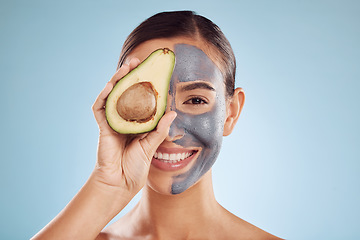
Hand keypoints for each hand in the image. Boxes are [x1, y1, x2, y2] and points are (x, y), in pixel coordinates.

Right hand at [92, 58, 175, 194]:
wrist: (120, 183)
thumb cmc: (136, 166)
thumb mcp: (151, 145)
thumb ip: (160, 129)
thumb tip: (173, 112)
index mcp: (136, 122)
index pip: (139, 98)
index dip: (143, 84)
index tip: (152, 71)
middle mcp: (123, 119)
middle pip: (124, 92)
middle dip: (129, 76)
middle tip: (137, 61)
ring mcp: (112, 122)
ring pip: (112, 96)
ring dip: (117, 80)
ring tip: (126, 67)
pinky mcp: (102, 127)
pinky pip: (100, 108)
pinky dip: (104, 96)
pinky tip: (111, 85)